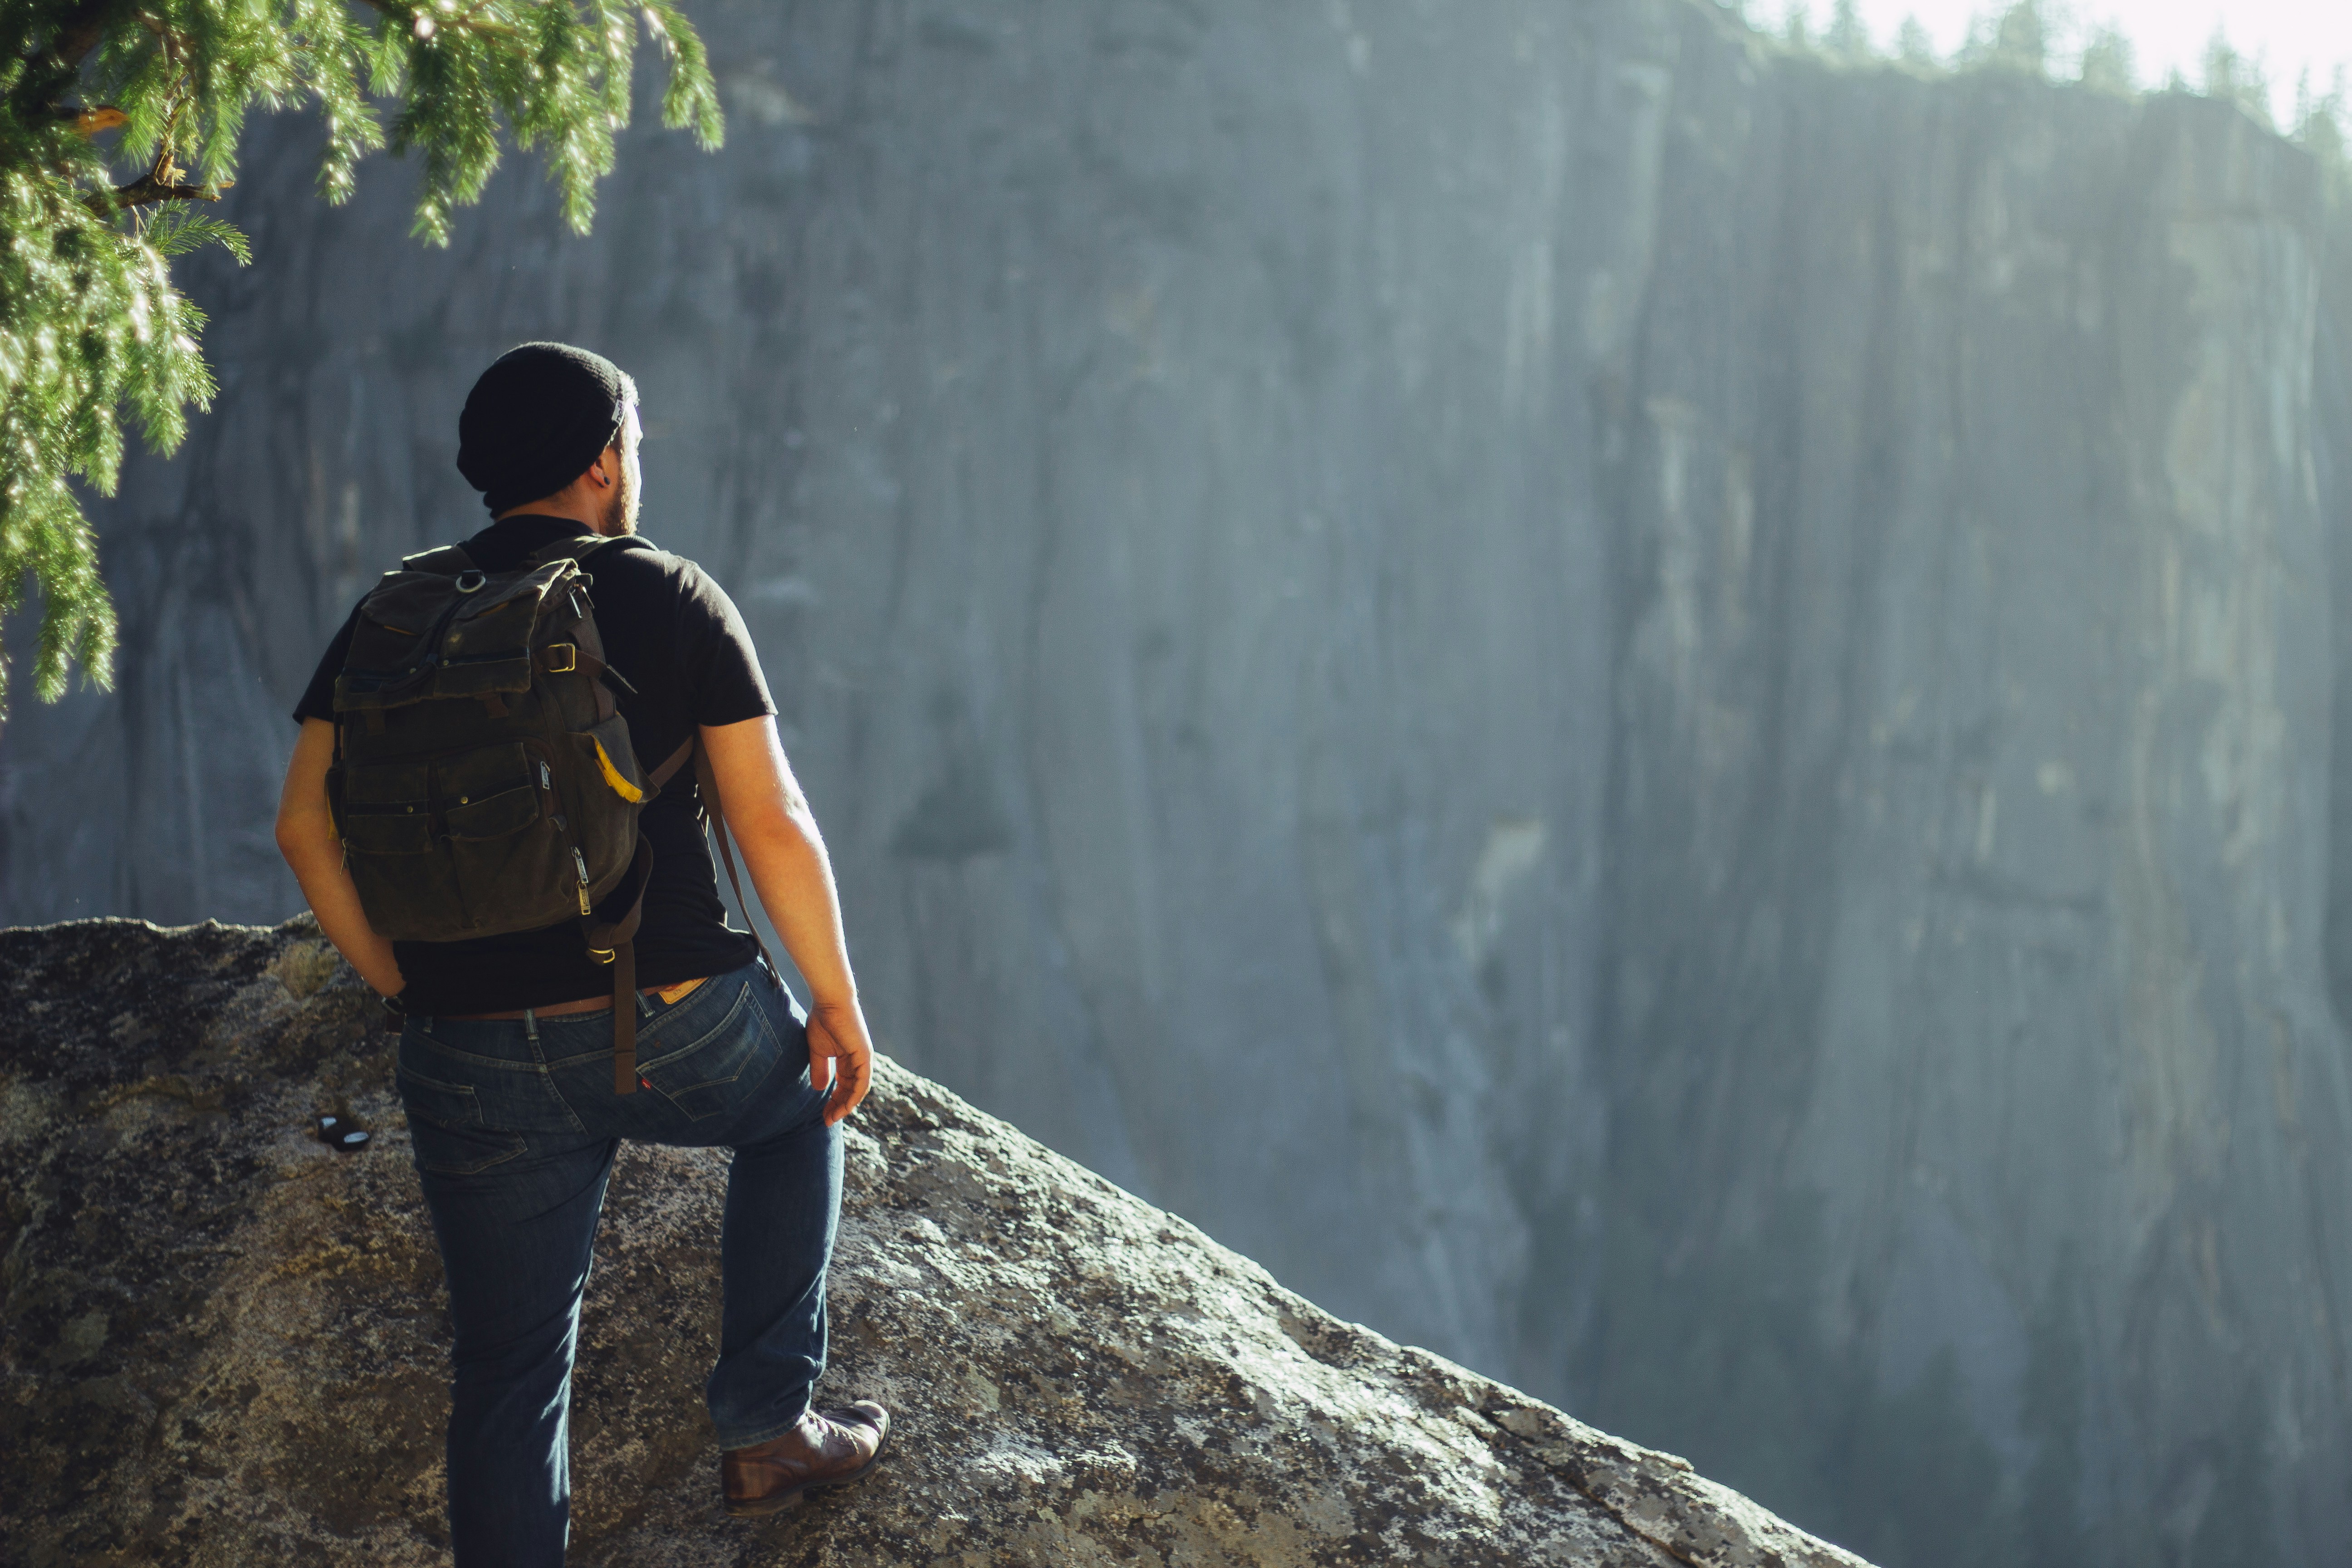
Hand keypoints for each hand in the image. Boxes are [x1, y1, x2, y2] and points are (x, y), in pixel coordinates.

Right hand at [806, 997, 873, 1125]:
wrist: (830, 1002)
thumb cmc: (823, 1021)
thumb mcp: (818, 1051)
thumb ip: (820, 1069)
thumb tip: (819, 1089)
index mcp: (848, 1059)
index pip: (844, 1086)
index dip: (834, 1101)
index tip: (823, 1115)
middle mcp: (858, 1061)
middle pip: (851, 1091)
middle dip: (839, 1107)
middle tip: (827, 1120)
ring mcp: (863, 1059)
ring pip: (858, 1090)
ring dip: (845, 1106)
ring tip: (832, 1118)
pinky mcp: (864, 1056)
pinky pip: (862, 1082)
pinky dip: (854, 1096)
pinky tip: (844, 1107)